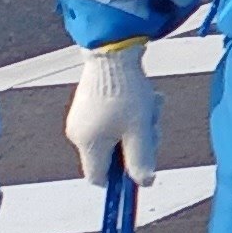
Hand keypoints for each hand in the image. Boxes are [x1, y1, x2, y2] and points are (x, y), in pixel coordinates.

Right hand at [65, 41, 156, 186]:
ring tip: (151, 105)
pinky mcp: (89, 102)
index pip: (98, 178)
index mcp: (87, 144)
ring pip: (118, 134)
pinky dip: (132, 112)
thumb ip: (141, 160)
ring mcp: (83, 116)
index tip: (140, 169)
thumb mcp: (139, 130)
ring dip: (139, 125)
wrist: (113, 49)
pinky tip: (146, 96)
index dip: (120, 179)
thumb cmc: (126, 91)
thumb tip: (144, 183)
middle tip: (153, 127)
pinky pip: (114, 117)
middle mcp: (79, 133)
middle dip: (137, 144)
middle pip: (112, 155)